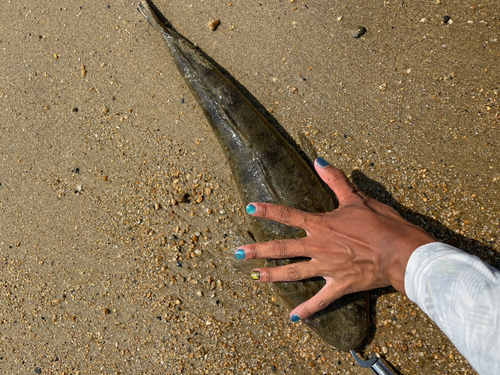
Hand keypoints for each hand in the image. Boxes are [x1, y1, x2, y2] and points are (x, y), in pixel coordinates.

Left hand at [236, 158, 433, 320]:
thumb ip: (336, 180)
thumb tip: (319, 160)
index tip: (249, 208)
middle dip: (258, 251)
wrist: (402, 251)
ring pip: (294, 273)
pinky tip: (293, 317)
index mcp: (322, 225)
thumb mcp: (357, 198)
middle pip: (283, 249)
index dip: (268, 210)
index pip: (288, 215)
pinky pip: (320, 300)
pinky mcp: (340, 285)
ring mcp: (327, 267)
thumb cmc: (382, 223)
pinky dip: (307, 309)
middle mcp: (319, 246)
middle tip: (238, 254)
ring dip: (273, 276)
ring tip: (255, 278)